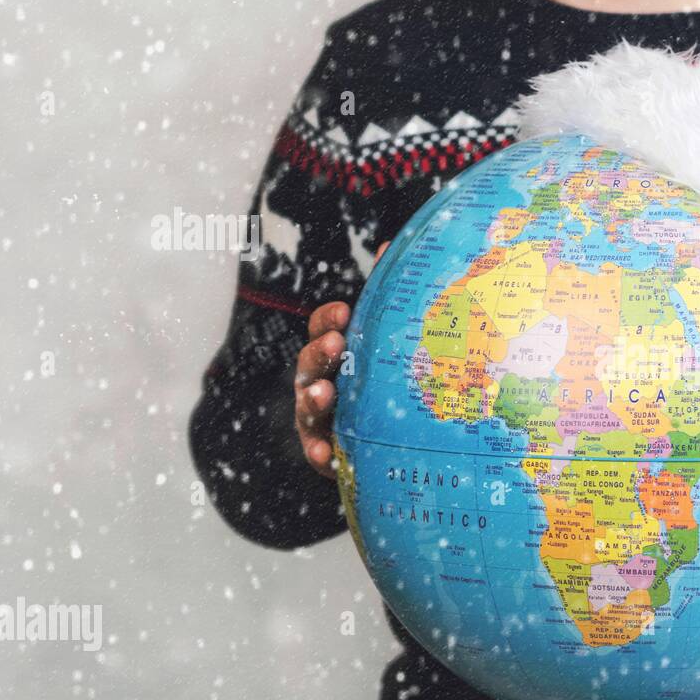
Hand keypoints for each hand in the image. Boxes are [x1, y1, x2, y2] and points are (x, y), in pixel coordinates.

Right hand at [294, 242, 387, 477]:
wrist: (391, 442)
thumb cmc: (383, 382)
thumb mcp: (386, 343)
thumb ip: (384, 300)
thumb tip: (388, 246)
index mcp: (336, 352)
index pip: (323, 329)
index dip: (328, 321)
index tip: (344, 313)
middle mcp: (321, 380)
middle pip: (309, 364)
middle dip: (319, 353)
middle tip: (336, 344)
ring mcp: (319, 417)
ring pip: (308, 404)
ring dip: (313, 398)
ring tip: (325, 394)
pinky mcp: (326, 451)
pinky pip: (317, 451)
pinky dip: (318, 451)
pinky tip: (326, 453)